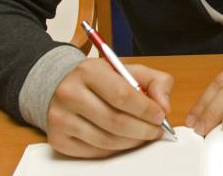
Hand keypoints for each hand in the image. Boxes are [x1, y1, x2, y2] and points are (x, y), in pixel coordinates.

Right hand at [46, 59, 173, 157]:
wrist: (62, 86)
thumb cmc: (101, 79)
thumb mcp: (129, 70)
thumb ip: (156, 81)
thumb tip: (164, 106)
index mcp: (88, 71)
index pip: (123, 96)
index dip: (146, 110)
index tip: (160, 116)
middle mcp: (70, 94)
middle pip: (115, 122)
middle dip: (144, 130)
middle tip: (156, 131)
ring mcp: (60, 118)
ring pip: (106, 141)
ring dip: (132, 142)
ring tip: (143, 135)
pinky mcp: (58, 139)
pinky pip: (95, 152)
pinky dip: (115, 149)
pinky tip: (124, 140)